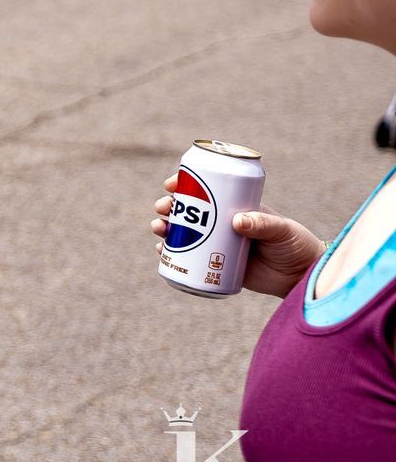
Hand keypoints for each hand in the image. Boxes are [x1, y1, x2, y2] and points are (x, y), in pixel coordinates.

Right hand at [150, 173, 325, 298]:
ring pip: (183, 232)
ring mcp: (217, 244)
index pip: (206, 190)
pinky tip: (162, 252)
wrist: (301, 277)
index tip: (171, 184)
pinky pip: (187, 258)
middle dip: (169, 206)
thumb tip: (237, 222)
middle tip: (162, 208)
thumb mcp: (282, 230)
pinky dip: (171, 254)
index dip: (185, 184)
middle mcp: (222, 223)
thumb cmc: (296, 246)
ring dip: (165, 228)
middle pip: (188, 211)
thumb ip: (264, 224)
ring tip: (159, 229)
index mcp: (235, 207)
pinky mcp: (215, 265)